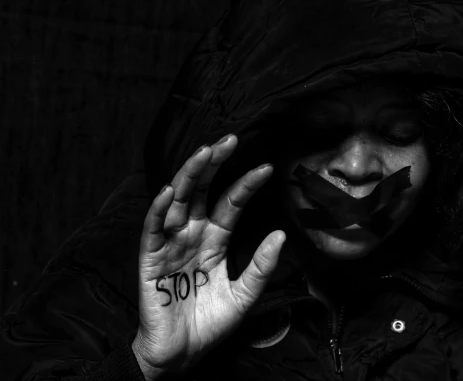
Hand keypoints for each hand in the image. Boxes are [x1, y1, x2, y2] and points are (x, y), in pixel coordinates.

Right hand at [131, 134, 285, 379]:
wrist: (181, 355)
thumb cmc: (210, 324)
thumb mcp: (245, 295)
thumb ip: (261, 267)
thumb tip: (281, 234)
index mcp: (214, 241)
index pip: (231, 204)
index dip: (246, 185)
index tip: (267, 168)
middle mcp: (192, 236)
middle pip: (202, 191)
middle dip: (214, 164)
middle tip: (230, 139)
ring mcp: (170, 245)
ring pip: (178, 201)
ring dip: (189, 176)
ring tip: (204, 152)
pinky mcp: (150, 260)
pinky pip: (153, 230)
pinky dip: (160, 209)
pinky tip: (171, 191)